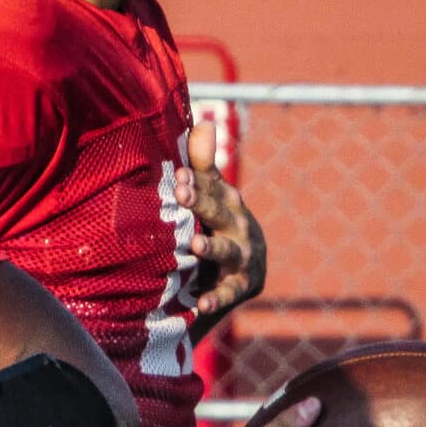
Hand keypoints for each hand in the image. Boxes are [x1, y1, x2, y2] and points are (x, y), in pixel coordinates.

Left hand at [175, 117, 264, 326]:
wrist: (246, 268)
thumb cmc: (219, 222)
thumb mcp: (213, 194)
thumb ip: (204, 164)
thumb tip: (204, 121)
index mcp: (228, 200)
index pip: (212, 186)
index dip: (196, 180)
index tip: (179, 173)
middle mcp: (238, 225)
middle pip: (220, 212)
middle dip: (202, 203)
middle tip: (182, 194)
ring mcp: (242, 255)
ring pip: (227, 251)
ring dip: (213, 249)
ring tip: (197, 247)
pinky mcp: (241, 284)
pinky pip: (228, 292)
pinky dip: (217, 299)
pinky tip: (203, 305)